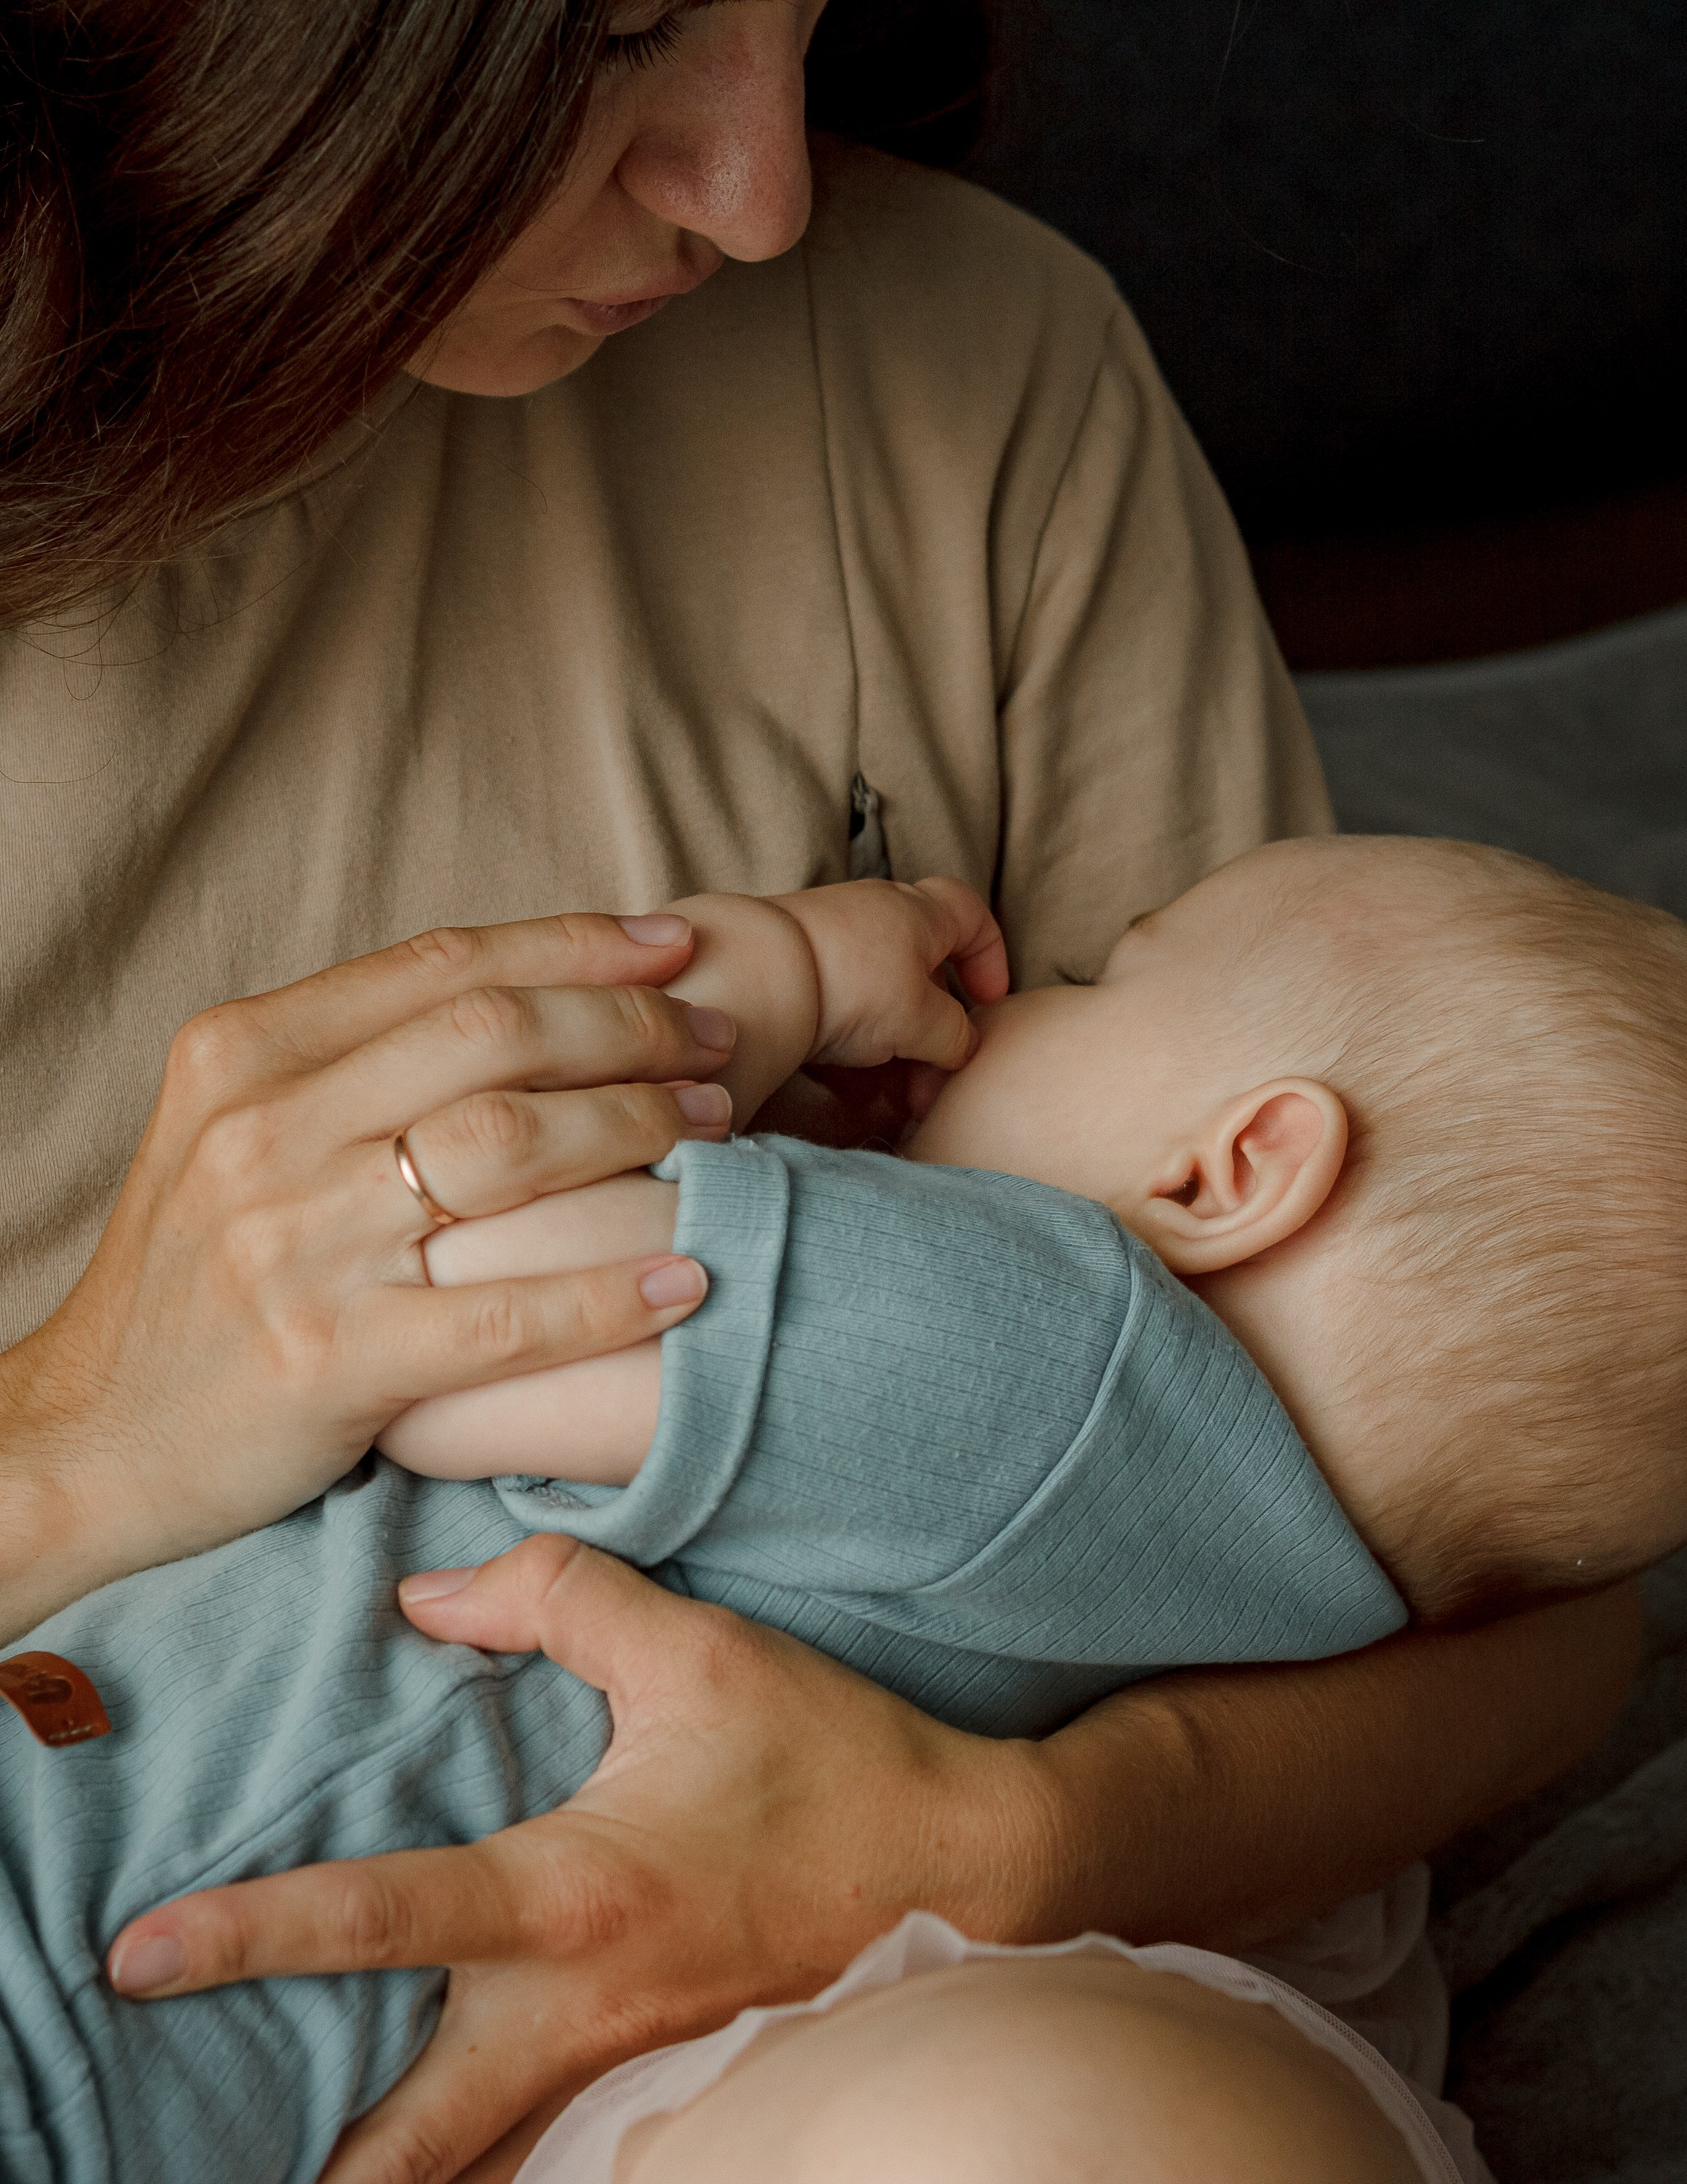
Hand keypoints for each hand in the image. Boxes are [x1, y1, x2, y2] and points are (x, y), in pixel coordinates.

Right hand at [0, 914, 736, 1637]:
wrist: (91, 1438)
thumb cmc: (195, 1279)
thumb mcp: (235, 1131)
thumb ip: (350, 1061)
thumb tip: (514, 998)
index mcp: (247, 1054)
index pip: (445, 964)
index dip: (578, 945)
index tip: (672, 948)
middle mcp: (267, 1129)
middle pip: (495, 1035)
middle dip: (633, 1029)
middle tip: (719, 1047)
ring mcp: (297, 1244)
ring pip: (513, 1148)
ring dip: (641, 1128)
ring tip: (725, 1132)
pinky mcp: (330, 1359)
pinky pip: (509, 1314)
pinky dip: (613, 1293)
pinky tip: (690, 1281)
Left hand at [105, 1536, 1058, 2183]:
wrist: (966, 1869)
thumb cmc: (830, 1758)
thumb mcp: (700, 1650)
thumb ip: (558, 1599)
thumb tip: (428, 1598)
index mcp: (576, 1895)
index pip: (385, 1917)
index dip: (252, 1933)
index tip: (141, 1952)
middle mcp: (583, 2008)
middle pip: (412, 2138)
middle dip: (313, 2167)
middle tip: (189, 2152)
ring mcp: (626, 2065)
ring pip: (478, 2162)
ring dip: (389, 2164)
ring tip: (305, 2156)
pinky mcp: (663, 2079)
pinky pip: (547, 2141)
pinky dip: (482, 2148)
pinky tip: (444, 2116)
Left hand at [773, 878, 1009, 1100]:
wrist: (755, 976)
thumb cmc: (853, 984)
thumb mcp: (924, 1020)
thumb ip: (955, 1036)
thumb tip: (961, 1049)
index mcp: (917, 913)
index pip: (970, 915)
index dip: (989, 957)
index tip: (989, 1002)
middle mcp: (874, 920)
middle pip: (921, 977)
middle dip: (934, 1036)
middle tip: (934, 1086)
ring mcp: (830, 946)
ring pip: (879, 1005)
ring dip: (895, 1057)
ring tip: (895, 1106)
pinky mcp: (793, 974)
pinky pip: (837, 1017)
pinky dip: (853, 1055)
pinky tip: (852, 1097)